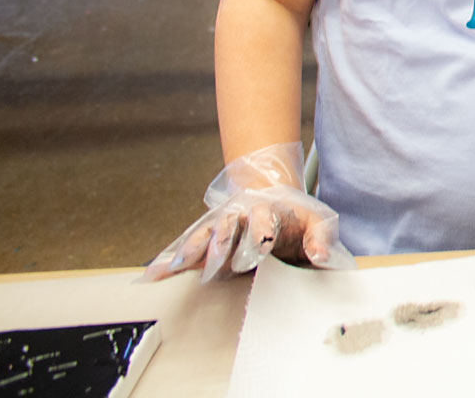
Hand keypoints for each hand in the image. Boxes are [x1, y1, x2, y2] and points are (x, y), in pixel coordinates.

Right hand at [139, 142, 354, 281]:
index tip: (263, 242)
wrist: (272, 200)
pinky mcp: (208, 243)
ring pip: (206, 235)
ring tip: (181, 264)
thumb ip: (320, 238)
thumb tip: (320, 255)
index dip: (263, 229)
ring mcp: (223, 229)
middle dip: (224, 241)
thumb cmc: (295, 219)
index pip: (265, 219)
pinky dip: (171, 260)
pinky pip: (188, 249)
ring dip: (195, 248)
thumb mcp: (317, 223)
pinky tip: (154, 272)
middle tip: (219, 258)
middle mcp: (242, 218)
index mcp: (269, 213)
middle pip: (230, 226)